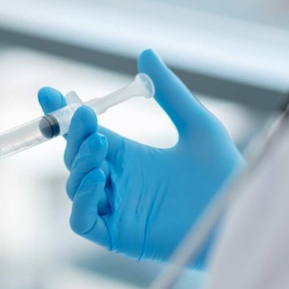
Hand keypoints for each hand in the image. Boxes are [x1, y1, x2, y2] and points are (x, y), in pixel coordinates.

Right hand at [38, 49, 243, 263]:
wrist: (238, 213)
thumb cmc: (223, 174)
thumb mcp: (197, 124)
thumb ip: (170, 92)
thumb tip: (145, 53)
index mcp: (129, 158)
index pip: (85, 134)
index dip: (65, 116)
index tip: (50, 93)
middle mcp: (117, 183)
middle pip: (75, 157)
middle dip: (74, 135)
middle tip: (86, 116)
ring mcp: (115, 210)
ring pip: (75, 186)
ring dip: (79, 163)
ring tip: (101, 143)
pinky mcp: (117, 236)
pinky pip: (82, 220)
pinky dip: (82, 200)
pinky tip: (99, 178)